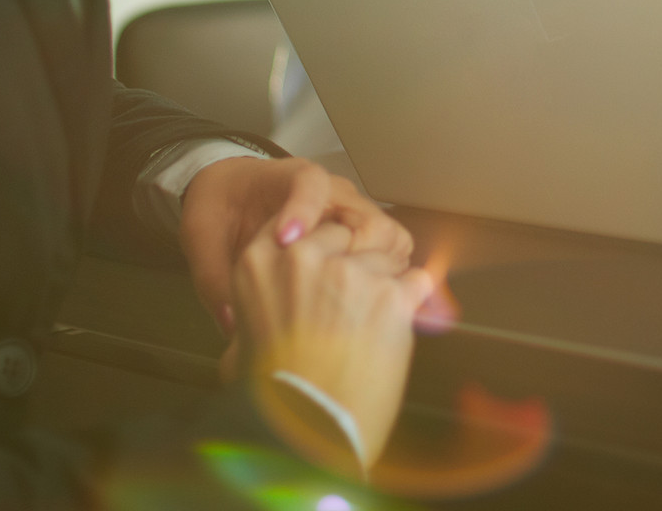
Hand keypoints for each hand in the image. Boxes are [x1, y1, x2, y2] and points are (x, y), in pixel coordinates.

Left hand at [181, 156, 413, 336]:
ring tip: (350, 305)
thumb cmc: (220, 210)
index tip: (287, 242)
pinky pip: (385, 252)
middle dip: (355, 255)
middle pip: (367, 215)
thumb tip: (231, 322)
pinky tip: (362, 305)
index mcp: (290, 179)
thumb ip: (212, 276)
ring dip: (376, 270)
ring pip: (385, 235)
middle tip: (332, 291)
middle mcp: (331, 194)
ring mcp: (350, 214)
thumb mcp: (202, 237)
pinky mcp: (357, 237)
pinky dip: (381, 277)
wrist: (231, 196)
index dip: (304, 210)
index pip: (310, 184)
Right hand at [233, 222, 434, 474]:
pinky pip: (417, 281)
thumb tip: (281, 302)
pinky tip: (392, 333)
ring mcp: (349, 273)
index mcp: (260, 261)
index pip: (306, 225)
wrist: (304, 436)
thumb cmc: (274, 396)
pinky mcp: (390, 295)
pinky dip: (414, 305)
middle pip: (349, 236)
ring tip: (365, 336)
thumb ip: (267, 304)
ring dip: (385, 290)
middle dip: (356, 267)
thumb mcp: (244, 339)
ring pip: (386, 258)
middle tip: (347, 315)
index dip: (324, 253)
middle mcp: (302, 257)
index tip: (326, 274)